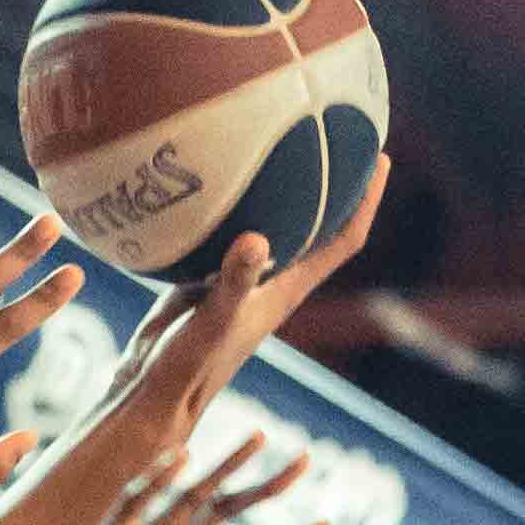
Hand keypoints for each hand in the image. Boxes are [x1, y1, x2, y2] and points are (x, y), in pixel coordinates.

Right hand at [52, 159, 395, 490]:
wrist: (146, 394)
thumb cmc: (186, 369)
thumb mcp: (211, 321)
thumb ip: (233, 282)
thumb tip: (256, 238)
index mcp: (285, 290)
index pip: (342, 240)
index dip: (365, 200)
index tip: (378, 156)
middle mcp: (268, 280)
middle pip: (316, 224)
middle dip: (333, 181)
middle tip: (337, 131)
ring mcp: (235, 278)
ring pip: (271, 224)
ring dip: (281, 188)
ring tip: (281, 138)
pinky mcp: (200, 277)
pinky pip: (223, 230)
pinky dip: (227, 203)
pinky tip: (210, 174)